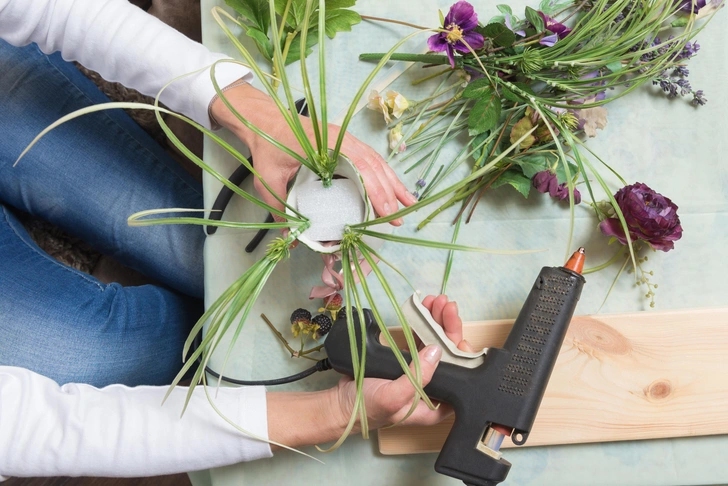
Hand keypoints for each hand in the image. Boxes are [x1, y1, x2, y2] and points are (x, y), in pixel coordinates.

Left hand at [210, 82, 416, 225]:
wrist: (261, 118)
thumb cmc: (265, 145)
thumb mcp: (268, 178)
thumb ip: (279, 206)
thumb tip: (289, 237)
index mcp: (326, 145)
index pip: (360, 167)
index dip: (376, 190)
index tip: (385, 212)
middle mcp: (341, 139)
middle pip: (373, 166)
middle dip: (389, 193)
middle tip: (397, 219)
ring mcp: (345, 138)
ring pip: (376, 161)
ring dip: (392, 182)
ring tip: (407, 203)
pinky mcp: (344, 141)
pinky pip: (369, 158)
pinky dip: (383, 173)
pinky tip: (392, 187)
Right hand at [332, 294, 473, 431]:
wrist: (341, 402)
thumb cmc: (367, 407)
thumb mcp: (393, 396)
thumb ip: (416, 377)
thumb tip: (436, 351)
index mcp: (435, 403)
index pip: (458, 377)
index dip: (462, 356)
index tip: (459, 337)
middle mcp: (431, 387)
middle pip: (449, 355)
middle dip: (449, 329)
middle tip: (446, 307)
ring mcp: (419, 371)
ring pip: (436, 343)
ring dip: (438, 321)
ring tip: (436, 301)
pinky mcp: (406, 359)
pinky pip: (420, 339)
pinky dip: (424, 323)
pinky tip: (425, 308)